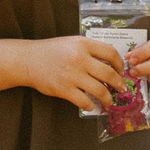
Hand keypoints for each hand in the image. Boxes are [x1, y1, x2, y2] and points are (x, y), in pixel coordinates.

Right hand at [16, 37, 133, 110]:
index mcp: (83, 44)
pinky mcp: (64, 89)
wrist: (28, 60)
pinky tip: (91, 105)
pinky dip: (91, 105)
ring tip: (109, 101)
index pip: (111, 53)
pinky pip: (84, 101)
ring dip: (107, 98)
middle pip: (109, 73)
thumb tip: (110, 64)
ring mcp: (72, 75)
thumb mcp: (72, 43)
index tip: (121, 71)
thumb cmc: (50, 51)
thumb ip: (90, 50)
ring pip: (99, 90)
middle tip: (121, 88)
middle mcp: (79, 58)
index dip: (120, 64)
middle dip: (119, 84)